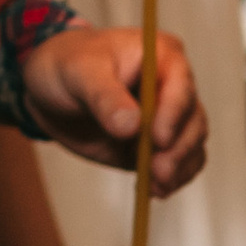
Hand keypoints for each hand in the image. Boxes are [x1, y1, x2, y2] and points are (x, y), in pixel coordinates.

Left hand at [20, 26, 204, 197]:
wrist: (52, 89)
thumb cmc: (66, 65)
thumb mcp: (78, 72)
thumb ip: (104, 97)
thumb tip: (131, 126)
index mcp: (161, 54)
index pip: (181, 84)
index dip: (173, 113)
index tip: (157, 139)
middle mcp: (173, 85)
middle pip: (192, 119)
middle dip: (178, 149)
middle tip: (157, 172)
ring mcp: (168, 116)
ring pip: (191, 144)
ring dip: (177, 167)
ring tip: (155, 186)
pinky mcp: (159, 144)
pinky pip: (180, 163)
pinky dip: (173, 178)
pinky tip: (155, 190)